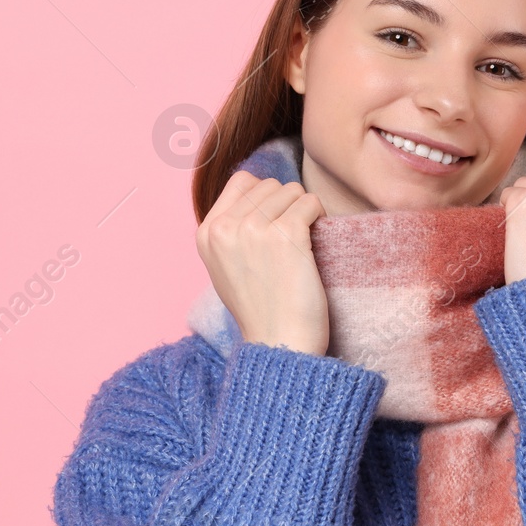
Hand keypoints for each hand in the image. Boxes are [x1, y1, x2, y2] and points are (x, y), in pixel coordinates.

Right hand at [197, 170, 330, 355]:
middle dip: (286, 205)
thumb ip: (231, 230)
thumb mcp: (226, 267)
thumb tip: (254, 191)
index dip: (265, 197)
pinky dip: (319, 217)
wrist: (279, 343)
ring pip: (291, 191)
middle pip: (269, 184)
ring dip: (303, 211)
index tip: (275, 224)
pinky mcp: (285, 235)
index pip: (241, 182)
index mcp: (207, 233)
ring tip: (302, 243)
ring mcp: (253, 229)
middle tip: (293, 238)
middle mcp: (225, 227)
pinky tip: (315, 241)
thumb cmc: (260, 309)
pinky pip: (310, 202)